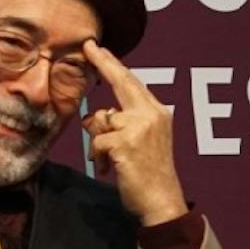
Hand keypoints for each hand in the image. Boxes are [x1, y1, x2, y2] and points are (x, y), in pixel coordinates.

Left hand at [81, 39, 188, 225]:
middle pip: (121, 82)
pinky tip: (109, 168)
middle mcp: (151, 114)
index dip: (113, 64)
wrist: (161, 201)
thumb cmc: (150, 174)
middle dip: (103, 63)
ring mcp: (138, 127)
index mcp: (157, 112)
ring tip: (109, 159)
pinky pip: (97, 141)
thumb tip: (97, 115)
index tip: (98, 48)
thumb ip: (126, 122)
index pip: (132, 82)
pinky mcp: (124, 142)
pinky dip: (98, 156)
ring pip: (100, 119)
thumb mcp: (143, 141)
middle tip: (87, 47)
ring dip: (98, 141)